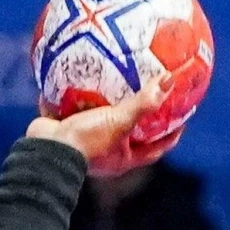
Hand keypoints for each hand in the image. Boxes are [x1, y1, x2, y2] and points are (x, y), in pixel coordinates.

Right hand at [28, 72, 182, 176]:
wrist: (46, 151)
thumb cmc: (87, 142)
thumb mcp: (120, 121)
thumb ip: (144, 103)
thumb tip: (170, 81)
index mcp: (123, 156)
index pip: (157, 147)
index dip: (171, 133)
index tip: (183, 116)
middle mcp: (106, 152)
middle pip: (129, 132)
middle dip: (139, 115)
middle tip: (150, 92)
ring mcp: (84, 141)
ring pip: (100, 118)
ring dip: (106, 101)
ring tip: (115, 77)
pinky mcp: (64, 129)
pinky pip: (73, 108)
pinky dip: (76, 93)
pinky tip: (79, 72)